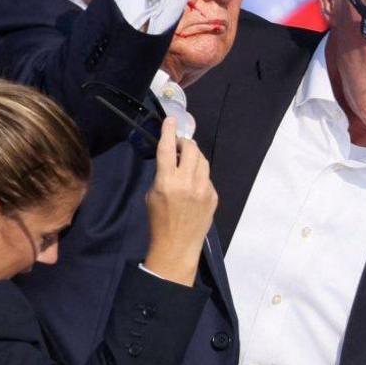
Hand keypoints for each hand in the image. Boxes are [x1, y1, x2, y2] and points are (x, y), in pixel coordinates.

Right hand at [143, 117, 217, 285]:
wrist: (177, 245)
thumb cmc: (158, 221)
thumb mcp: (152, 194)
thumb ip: (162, 174)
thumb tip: (171, 159)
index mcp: (167, 181)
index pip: (167, 148)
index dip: (168, 131)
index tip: (170, 119)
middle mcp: (187, 182)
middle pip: (190, 148)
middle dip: (184, 143)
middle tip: (178, 146)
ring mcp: (203, 189)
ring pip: (202, 160)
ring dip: (193, 156)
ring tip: (186, 161)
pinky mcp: (213, 196)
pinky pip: (207, 176)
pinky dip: (199, 174)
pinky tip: (193, 184)